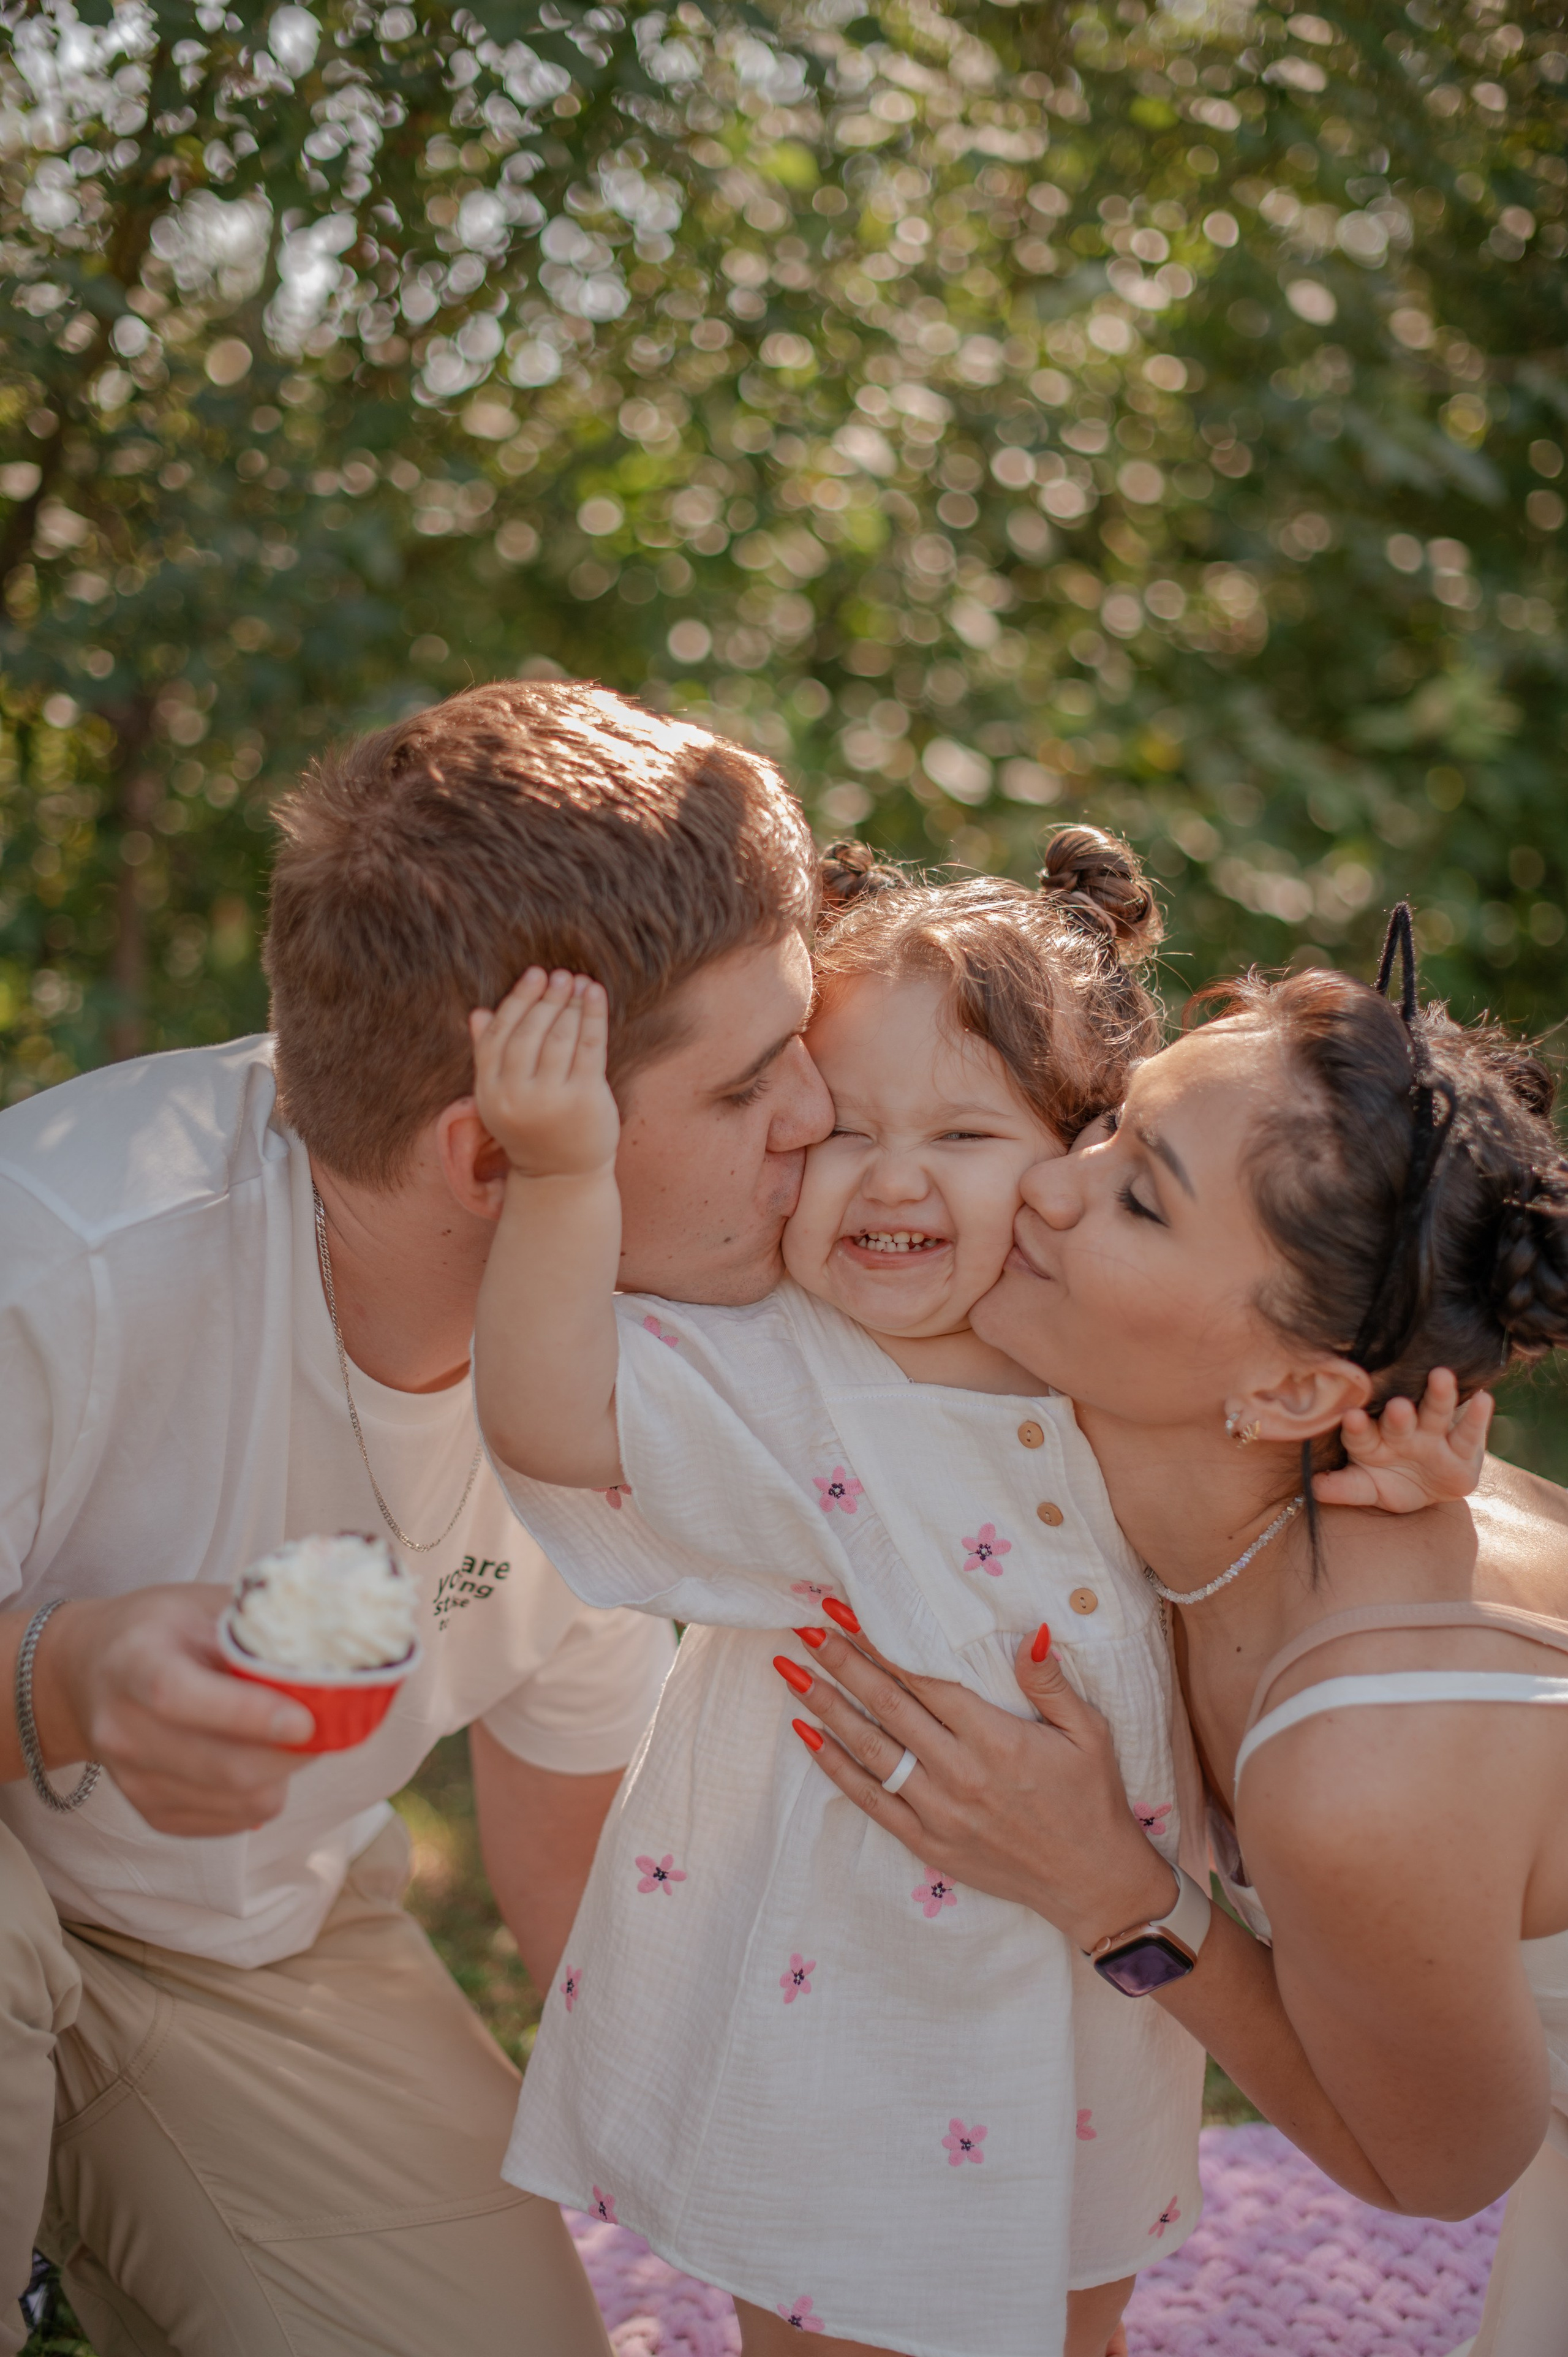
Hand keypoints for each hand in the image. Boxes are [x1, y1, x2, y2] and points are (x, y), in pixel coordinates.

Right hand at [34, 1587, 315, 1836]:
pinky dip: (262, 1795)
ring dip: (283, 1774)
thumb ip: (255, 1631)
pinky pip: (230, 1822)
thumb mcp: (204, 1605)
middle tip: (326, 1727)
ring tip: (292, 1738)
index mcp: (134, 1663)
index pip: (181, 1698)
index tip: (305, 1720)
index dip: (248, 1715)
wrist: (92, 1673)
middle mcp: (122, 1729)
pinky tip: (263, 1760)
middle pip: (222, 1765)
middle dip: (291, 1753)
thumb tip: (325, 1662)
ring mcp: (132, 1779)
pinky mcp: (151, 1813)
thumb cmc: (163, 1630)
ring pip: (238, 1801)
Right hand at [469, 968, 618, 1178]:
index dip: (517, 1000)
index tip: (533, 975)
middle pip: (529, 1032)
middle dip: (547, 998)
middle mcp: (515, 1096)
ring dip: (570, 1003)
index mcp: (488, 1092)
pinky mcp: (583, 1099)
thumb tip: (478, 1012)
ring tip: (579, 982)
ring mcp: (550, 1099)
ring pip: (559, 1036)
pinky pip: (588, 1046)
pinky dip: (593, 1015)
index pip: (498, 1035)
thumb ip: (489, 1057)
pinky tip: (596, 994)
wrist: (561, 1178)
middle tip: (561, 975)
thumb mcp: (501, 1098)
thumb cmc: (532, 1130)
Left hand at [783, 1622, 1173, 1950]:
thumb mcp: (1089, 1732)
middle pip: (888, 1707)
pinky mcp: (929, 1843)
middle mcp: (961, 1773)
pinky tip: (808, 1735)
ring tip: (792, 1672)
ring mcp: (940, 1812)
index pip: (924, 1680)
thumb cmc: (1092, 1800)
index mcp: (996, 1739)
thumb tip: (1030, 1631)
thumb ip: (1049, 1682)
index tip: (846, 1614)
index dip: (882, 1643)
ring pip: (871, 1750)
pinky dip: (836, 1767)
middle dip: (843, 1664)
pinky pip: (872, 1801)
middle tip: (806, 1629)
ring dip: (827, 1707)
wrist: (1093, 1884)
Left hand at [1315, 1367, 1491, 1511]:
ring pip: (1435, 1413)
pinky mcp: (1464, 1448)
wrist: (1426, 1489)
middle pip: (1400, 1418)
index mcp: (1372, 1441)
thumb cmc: (1389, 1481)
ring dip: (1438, 1396)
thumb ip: (1344, 1488)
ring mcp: (1434, 1435)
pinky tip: (1484, 1397)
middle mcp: (1402, 1431)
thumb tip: (1313, 1486)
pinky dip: (1478, 1415)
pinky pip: (1471, 1431)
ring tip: (1441, 1376)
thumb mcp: (1367, 1489)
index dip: (1357, 1427)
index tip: (1351, 1416)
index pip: (1361, 1433)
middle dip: (1398, 1414)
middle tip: (1397, 1404)